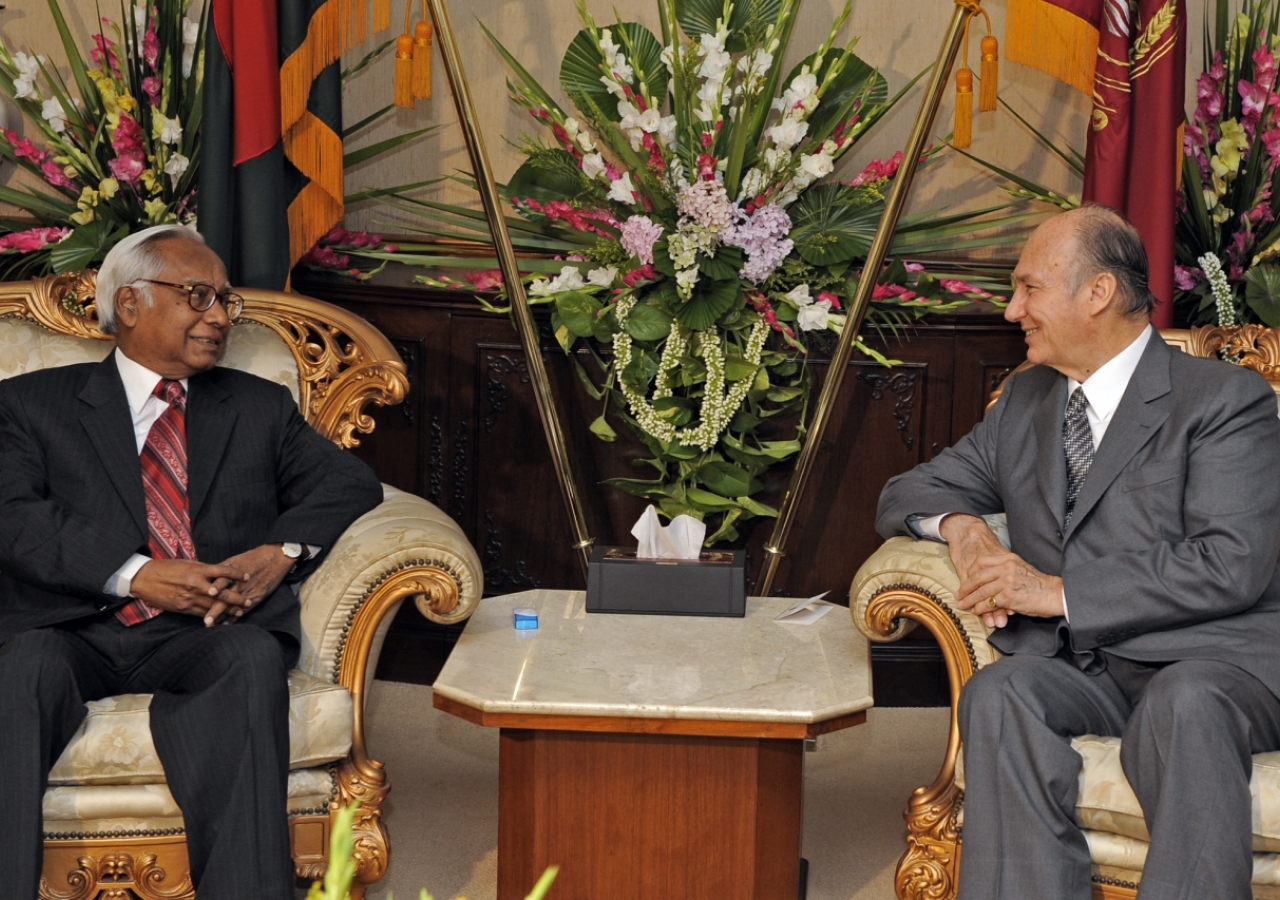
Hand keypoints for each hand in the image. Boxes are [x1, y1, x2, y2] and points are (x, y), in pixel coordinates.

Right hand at [129, 559, 250, 623]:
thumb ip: (205, 569)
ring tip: (240, 612)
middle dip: (237, 598)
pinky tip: (222, 619)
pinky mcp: (184, 608)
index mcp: (198, 570)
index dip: (237, 575)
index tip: (247, 576)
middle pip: (222, 593)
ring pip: (213, 606)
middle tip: (249, 601)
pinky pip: (201, 614)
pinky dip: (213, 616)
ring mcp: (190, 598)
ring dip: (228, 610)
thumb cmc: (167, 568)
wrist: (145, 579)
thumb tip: (220, 573)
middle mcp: (196, 585)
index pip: (223, 571)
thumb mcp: (188, 563)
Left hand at [205, 544, 294, 625]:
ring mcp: (248, 591)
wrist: (275, 558)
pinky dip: (236, 616)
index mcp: (231, 572)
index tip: (196, 601)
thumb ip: (220, 571)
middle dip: (215, 611)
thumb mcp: (234, 560)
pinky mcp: (257, 596)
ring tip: (214, 625)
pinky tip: (227, 623)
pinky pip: (244, 609)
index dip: (206, 593)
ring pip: (234, 606)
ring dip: (223, 616)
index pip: (217, 583)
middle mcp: (238, 583)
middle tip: (206, 621)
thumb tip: (205, 577)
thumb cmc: (253, 558)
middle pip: (225, 598)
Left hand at [941, 515, 1064, 627]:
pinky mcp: (1008, 596)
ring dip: (969, 600)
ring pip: (980, 591)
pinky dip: (980, 608)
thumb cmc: (1038, 584)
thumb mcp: (1020, 569)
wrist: (1055, 594)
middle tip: (958, 595)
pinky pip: (988, 602)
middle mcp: (1006, 567)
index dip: (970, 572)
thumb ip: (1004, 571)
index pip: (981, 562)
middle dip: (965, 588)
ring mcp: (1006, 581)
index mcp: (1008, 558)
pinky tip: (977, 611)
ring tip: (963, 605)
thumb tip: (986, 581)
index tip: (965, 580)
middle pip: (977, 577)